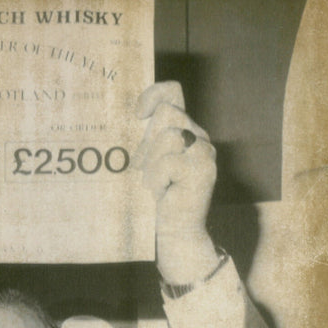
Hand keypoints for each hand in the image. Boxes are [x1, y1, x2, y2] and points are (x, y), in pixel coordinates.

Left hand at [134, 81, 218, 284]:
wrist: (177, 234)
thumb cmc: (158, 201)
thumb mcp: (148, 164)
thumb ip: (146, 142)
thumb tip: (122, 122)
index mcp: (186, 131)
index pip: (173, 93)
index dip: (154, 94)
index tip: (137, 115)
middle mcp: (199, 138)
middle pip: (167, 113)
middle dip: (149, 141)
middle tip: (144, 169)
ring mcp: (204, 153)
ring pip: (168, 136)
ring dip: (152, 163)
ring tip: (154, 185)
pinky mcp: (202, 172)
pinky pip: (167, 163)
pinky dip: (157, 179)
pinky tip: (161, 194)